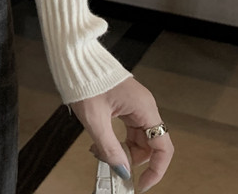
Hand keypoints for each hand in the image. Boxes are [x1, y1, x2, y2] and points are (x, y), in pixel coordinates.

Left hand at [69, 76, 173, 192]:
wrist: (74, 56)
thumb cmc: (84, 79)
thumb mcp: (95, 119)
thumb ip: (110, 148)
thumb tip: (122, 171)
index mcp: (144, 108)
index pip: (163, 147)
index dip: (156, 170)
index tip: (142, 184)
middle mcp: (144, 105)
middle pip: (150, 144)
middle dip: (132, 159)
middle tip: (111, 165)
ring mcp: (135, 103)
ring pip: (137, 137)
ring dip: (123, 150)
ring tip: (99, 152)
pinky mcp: (125, 102)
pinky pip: (129, 127)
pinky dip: (117, 138)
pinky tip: (101, 142)